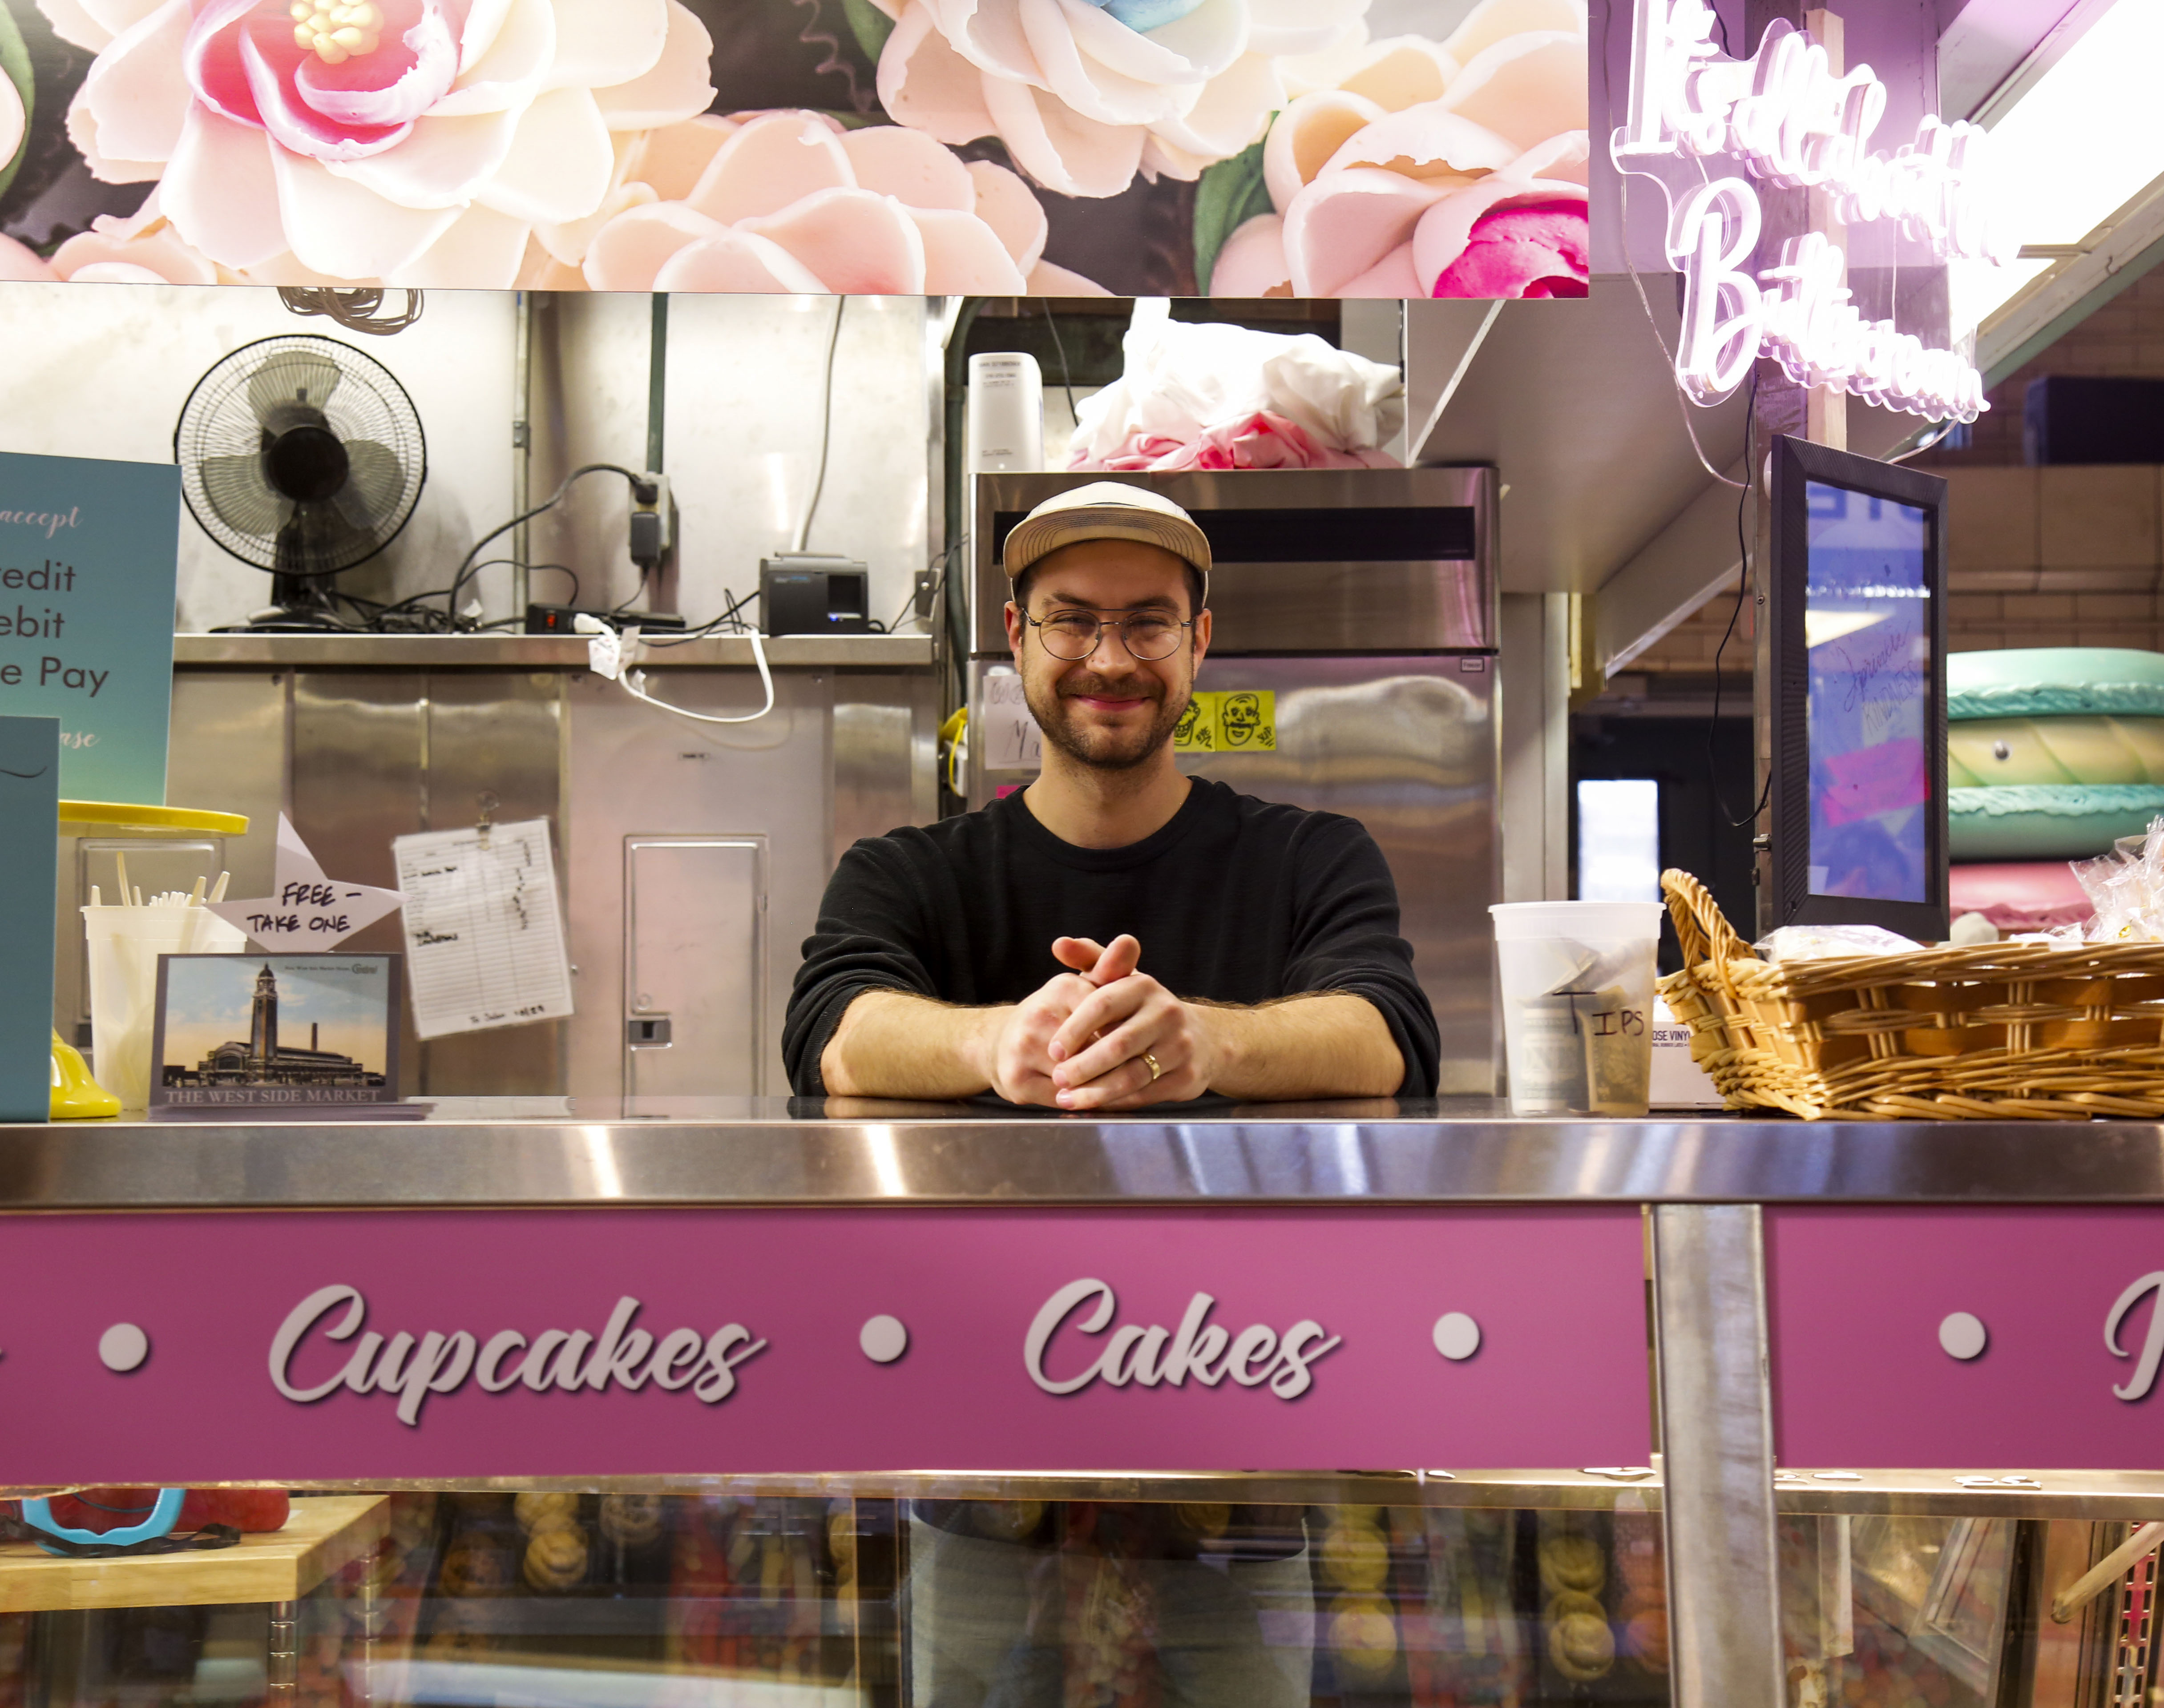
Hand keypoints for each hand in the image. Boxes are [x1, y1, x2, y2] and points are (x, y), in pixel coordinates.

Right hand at [978, 936, 1139, 1104]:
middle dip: (1116, 1062)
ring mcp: (1024, 1048)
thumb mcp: (1084, 987)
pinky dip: (1079, 1101)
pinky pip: (1065, 1098)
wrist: (1000, 1045)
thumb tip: (1129, 941)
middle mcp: (1039, 1014)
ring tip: (1110, 1084)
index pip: (1111, 1017)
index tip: (1134, 1040)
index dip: (1125, 1034)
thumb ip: (1110, 967)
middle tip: (1127, 1067)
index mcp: (1062, 986)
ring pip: (1083, 1077)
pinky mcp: (1017, 1080)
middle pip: (1099, 1049)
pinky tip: (1082, 1095)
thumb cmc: (1056, 1016)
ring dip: (1100, 1084)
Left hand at [1045, 943, 1220, 1109]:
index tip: (1053, 1049)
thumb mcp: (1120, 981)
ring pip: (1132, 1074)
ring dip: (1096, 1091)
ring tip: (1068, 1099)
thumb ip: (1089, 960)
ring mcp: (1180, 1045)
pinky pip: (1145, 1094)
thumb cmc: (1142, 1010)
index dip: (1074, 1029)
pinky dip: (1117, 1102)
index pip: (1103, 1004)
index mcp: (1143, 986)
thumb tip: (1059, 944)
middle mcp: (1166, 1012)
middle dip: (1083, 1066)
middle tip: (1057, 1079)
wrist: (1198, 1039)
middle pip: (1117, 1044)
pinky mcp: (1187, 1075)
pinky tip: (1094, 1106)